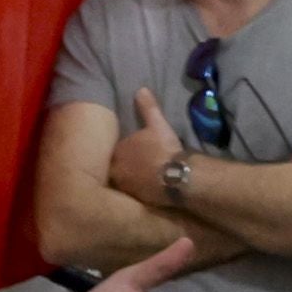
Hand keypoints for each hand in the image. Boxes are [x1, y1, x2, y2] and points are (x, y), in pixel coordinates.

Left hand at [106, 87, 189, 208]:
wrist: (177, 177)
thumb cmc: (164, 150)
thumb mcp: (157, 125)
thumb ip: (148, 108)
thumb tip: (141, 89)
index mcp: (118, 152)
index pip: (114, 152)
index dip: (122, 152)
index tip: (130, 152)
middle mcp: (117, 171)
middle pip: (115, 169)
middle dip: (121, 168)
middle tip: (134, 167)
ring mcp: (126, 188)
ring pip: (123, 183)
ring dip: (129, 181)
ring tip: (141, 180)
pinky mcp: (137, 201)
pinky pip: (134, 195)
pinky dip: (139, 192)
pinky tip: (148, 191)